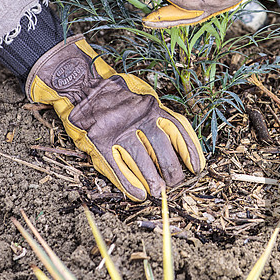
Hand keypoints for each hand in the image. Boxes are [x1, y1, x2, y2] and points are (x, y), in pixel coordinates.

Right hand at [26, 35, 204, 200]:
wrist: (83, 84)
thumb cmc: (117, 93)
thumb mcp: (144, 96)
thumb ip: (159, 114)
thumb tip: (178, 142)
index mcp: (151, 106)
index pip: (178, 130)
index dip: (190, 151)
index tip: (196, 167)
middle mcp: (137, 117)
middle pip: (162, 149)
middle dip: (171, 170)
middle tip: (175, 183)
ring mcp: (118, 130)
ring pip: (141, 161)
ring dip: (152, 180)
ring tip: (158, 192)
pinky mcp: (100, 141)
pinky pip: (118, 167)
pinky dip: (129, 184)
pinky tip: (138, 194)